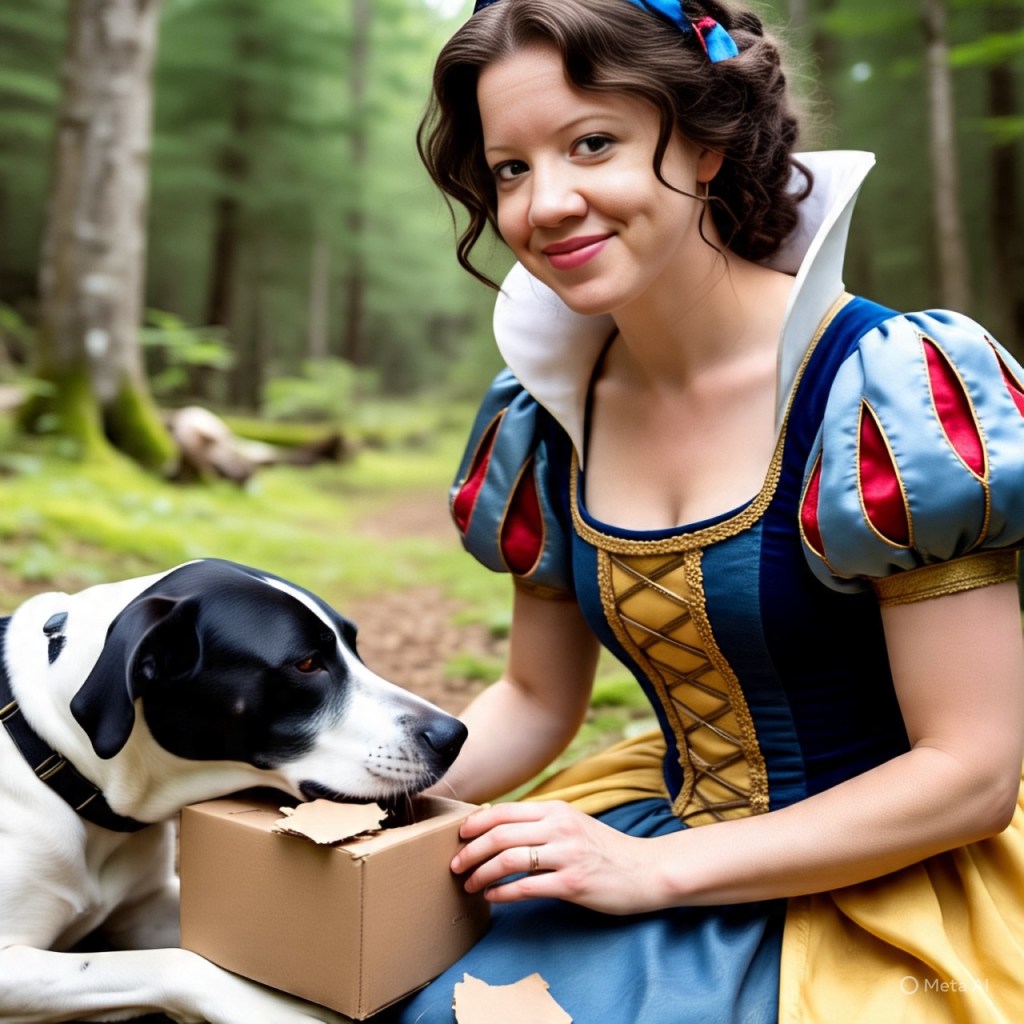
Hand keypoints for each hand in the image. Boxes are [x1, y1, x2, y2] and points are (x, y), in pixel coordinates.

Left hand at [450, 801, 663, 914]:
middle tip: (455, 865)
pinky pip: (526, 887)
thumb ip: (542, 824)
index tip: (459, 837)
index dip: (475, 824)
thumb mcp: (574, 825)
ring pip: (508, 860)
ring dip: (481, 873)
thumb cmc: (606, 850)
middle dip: (470, 851)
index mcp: (557, 810)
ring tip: (469, 884)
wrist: (646, 871)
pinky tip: (492, 897)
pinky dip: (502, 893)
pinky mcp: (572, 883)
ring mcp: (566, 855)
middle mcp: (559, 827)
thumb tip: (500, 828)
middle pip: (500, 835)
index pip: (504, 811)